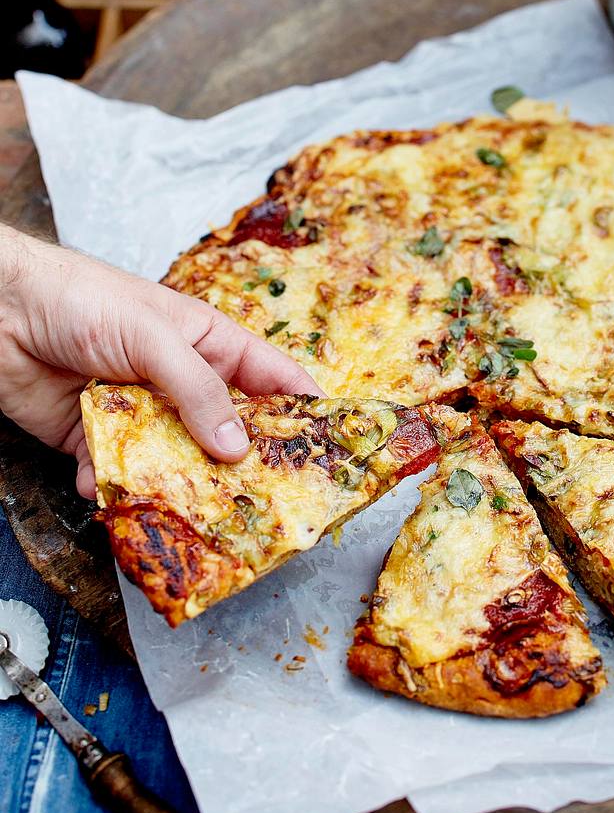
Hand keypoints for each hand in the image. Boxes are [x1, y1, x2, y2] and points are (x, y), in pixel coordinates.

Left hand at [0, 225, 322, 499]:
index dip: (304, 409)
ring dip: (177, 485)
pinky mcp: (95, 441)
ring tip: (187, 512)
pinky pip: (118, 475)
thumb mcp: (155, 337)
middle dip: (243, 466)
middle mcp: (180, 383)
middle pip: (228, 432)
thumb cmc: (82, 300)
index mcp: (209, 344)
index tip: (332, 448)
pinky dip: (113, 485)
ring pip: (176, 463)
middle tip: (265, 502)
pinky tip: (104, 486)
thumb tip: (236, 447)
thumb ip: (199, 391)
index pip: (271, 378)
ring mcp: (141, 414)